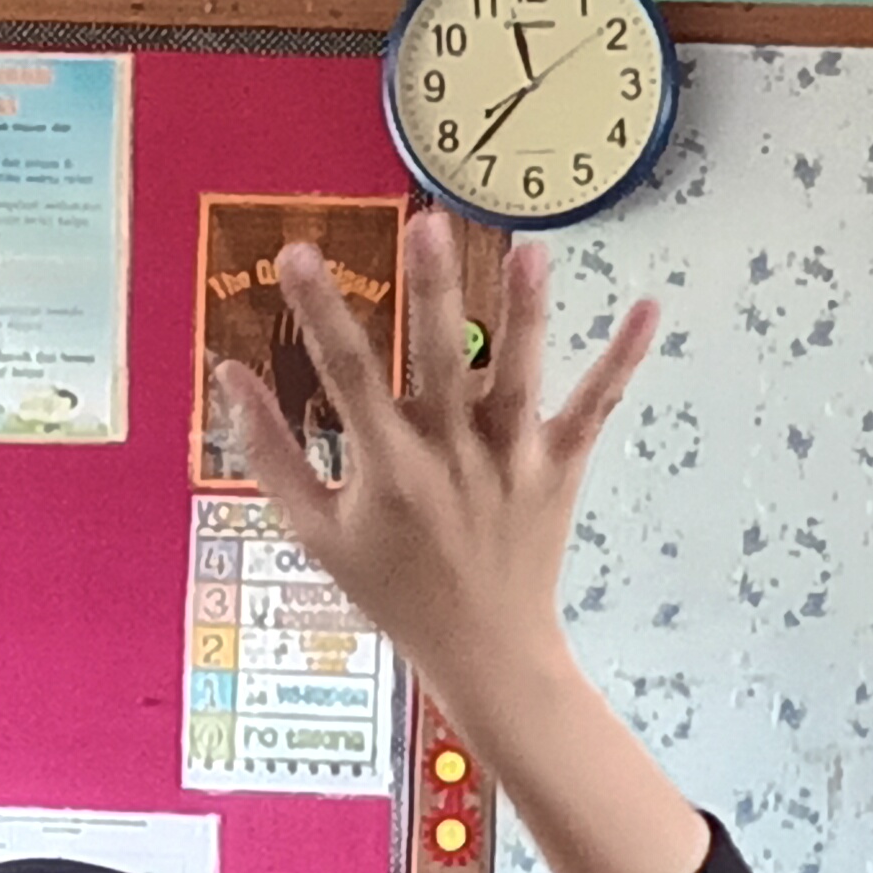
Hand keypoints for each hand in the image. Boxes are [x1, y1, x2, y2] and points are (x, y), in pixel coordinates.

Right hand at [220, 212, 703, 872]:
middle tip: (427, 224)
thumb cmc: (392, 589)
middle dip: (432, 290)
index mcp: (388, 468)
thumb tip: (226, 371)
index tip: (295, 253)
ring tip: (530, 250)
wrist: (486, 649)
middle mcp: (454, 456)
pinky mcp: (561, 469)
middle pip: (439, 360)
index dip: (319, 313)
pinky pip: (595, 407)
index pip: (346, 375)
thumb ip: (269, 449)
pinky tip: (647, 307)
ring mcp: (514, 461)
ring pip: (519, 375)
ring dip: (526, 312)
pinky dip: (623, 360)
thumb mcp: (313, 531)